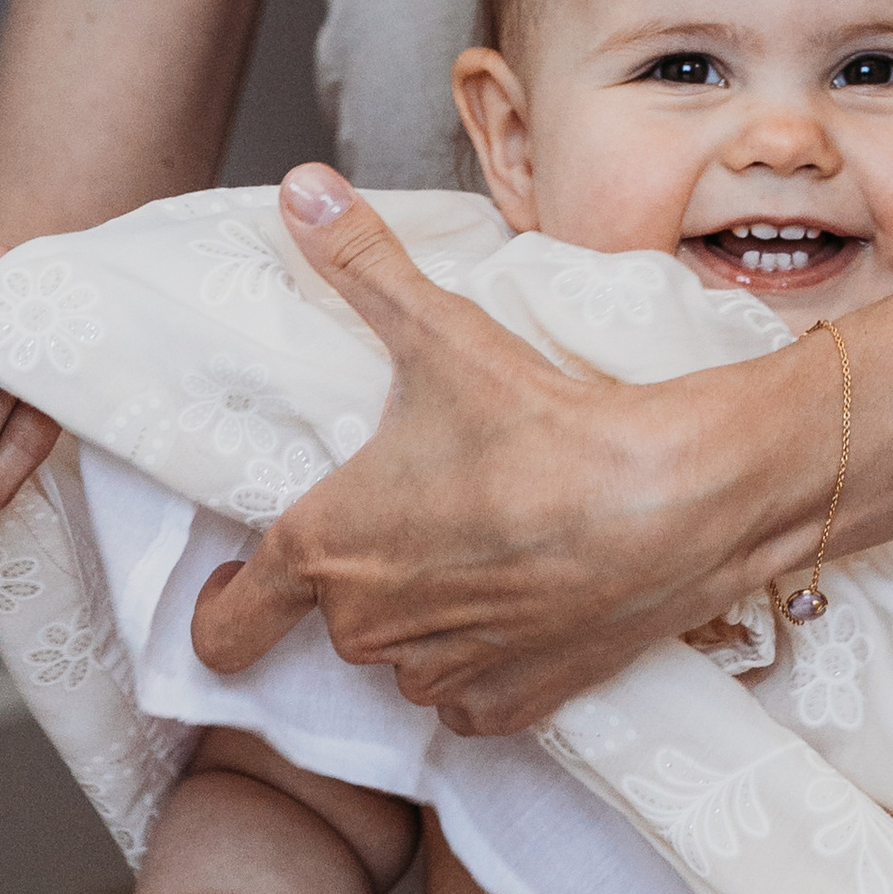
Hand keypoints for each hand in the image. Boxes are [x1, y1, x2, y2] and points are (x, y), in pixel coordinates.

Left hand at [189, 170, 767, 731]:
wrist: (671, 502)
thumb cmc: (545, 423)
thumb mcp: (442, 332)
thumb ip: (361, 263)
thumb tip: (300, 188)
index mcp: (328, 548)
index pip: (227, 625)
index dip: (221, 610)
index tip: (234, 588)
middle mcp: (370, 626)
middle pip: (335, 617)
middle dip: (367, 575)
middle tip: (420, 516)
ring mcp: (440, 674)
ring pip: (404, 656)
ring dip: (425, 619)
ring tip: (481, 553)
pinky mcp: (511, 705)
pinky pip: (467, 698)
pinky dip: (484, 661)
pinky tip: (521, 606)